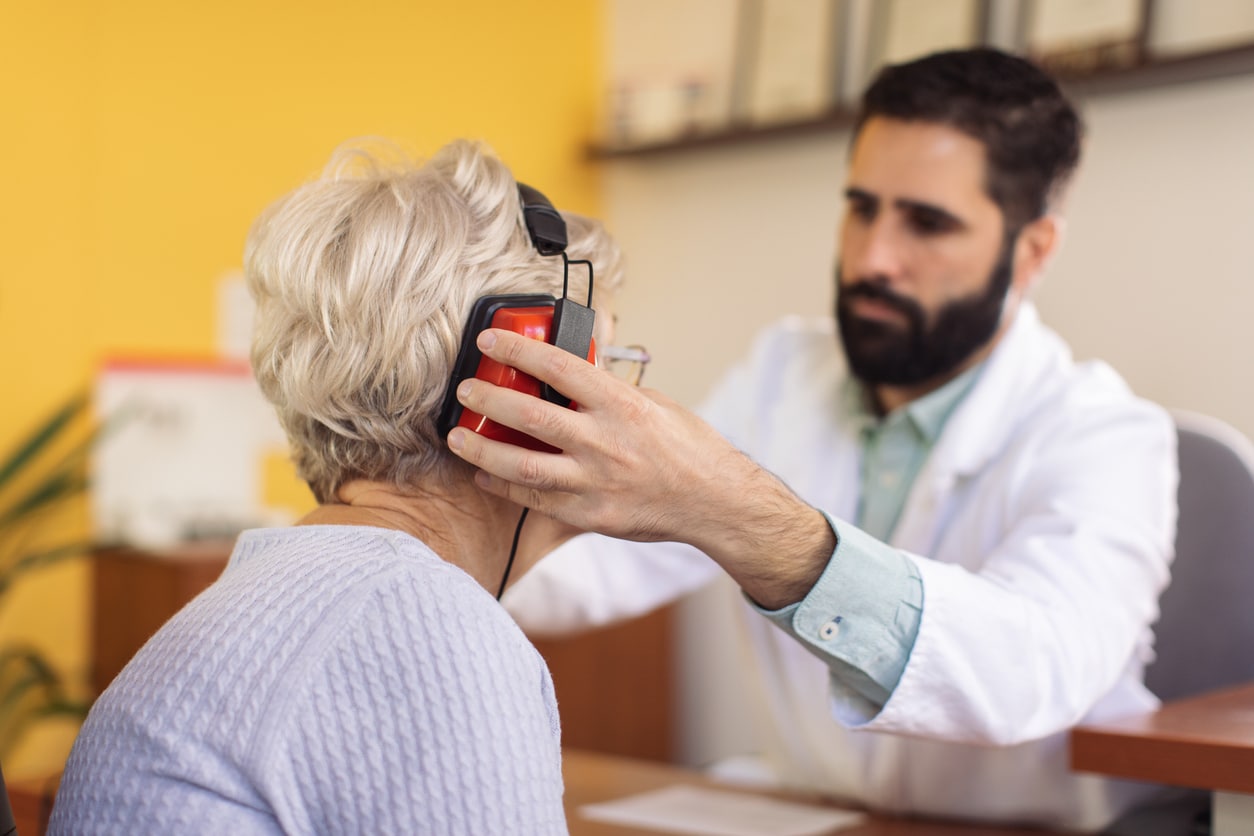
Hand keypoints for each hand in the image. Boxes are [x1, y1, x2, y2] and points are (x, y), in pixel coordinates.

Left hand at [446, 329, 835, 607]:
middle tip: (464, 390)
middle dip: (487, 400)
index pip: (557, 367)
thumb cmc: (689, 449)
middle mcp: (604, 442)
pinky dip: (504, 486)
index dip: (516, 351)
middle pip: (529, 416)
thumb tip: (575, 369)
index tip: (489, 343)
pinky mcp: (589, 514)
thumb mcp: (653, 402)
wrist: (714, 502)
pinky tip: (485, 477)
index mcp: (620, 405)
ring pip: (521, 465)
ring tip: (457, 438)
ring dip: (481, 451)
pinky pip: (535, 500)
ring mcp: (594, 481)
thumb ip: (609, 389)